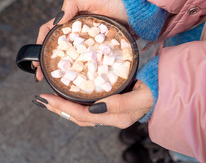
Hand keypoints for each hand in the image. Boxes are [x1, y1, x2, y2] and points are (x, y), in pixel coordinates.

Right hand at [33, 0, 127, 80]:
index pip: (49, 31)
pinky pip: (88, 63)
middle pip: (58, 48)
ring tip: (56, 81)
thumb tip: (57, 20)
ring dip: (62, 69)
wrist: (138, 12)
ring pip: (71, 58)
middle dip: (47, 61)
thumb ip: (72, 3)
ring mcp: (89, 45)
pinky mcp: (100, 53)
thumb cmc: (114, 1)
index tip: (36, 59)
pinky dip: (81, 71)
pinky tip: (77, 80)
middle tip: (41, 77)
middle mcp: (77, 34)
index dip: (39, 44)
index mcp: (70, 20)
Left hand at [33, 80, 153, 128]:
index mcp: (115, 117)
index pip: (83, 115)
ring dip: (64, 106)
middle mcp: (110, 117)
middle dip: (58, 108)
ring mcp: (109, 112)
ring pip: (81, 113)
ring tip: (49, 99)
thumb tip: (96, 107)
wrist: (164, 87)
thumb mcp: (140, 97)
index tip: (47, 98)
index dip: (63, 107)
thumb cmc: (155, 90)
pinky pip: (88, 106)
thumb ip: (120, 104)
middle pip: (78, 117)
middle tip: (41, 99)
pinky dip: (75, 102)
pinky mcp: (110, 104)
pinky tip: (68, 95)